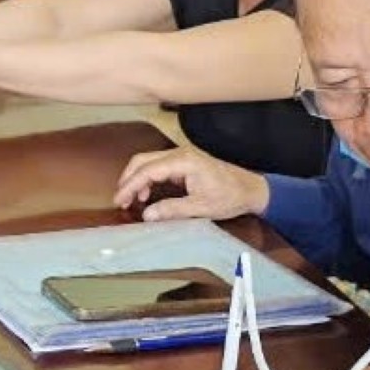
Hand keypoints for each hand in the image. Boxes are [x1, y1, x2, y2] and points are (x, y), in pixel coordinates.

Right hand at [113, 147, 269, 220]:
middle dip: (128, 179)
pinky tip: (146, 195)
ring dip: (136, 179)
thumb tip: (147, 215)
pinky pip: (158, 166)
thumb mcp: (201, 207)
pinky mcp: (184, 162)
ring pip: (148, 161)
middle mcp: (180, 154)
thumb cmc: (230, 197)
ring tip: (132, 200)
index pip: (148, 170)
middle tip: (120, 200)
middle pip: (143, 160)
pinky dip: (147, 178)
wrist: (250, 189)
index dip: (130, 186)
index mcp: (184, 161)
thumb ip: (172, 210)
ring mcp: (182, 156)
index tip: (119, 200)